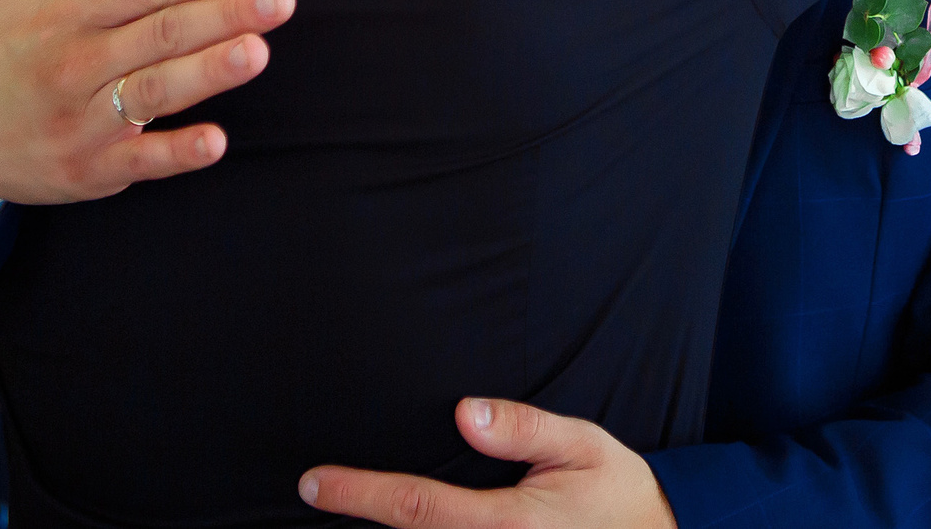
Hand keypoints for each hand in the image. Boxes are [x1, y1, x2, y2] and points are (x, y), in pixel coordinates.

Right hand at [0, 0, 295, 207]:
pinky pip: (138, 160)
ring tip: (257, 50)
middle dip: (224, 14)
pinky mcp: (88, 170)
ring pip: (154, 92)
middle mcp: (75, 63)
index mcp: (65, 12)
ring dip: (208, 72)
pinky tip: (216, 140)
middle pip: (160, 33)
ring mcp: (82, 121)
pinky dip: (176, 152)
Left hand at [301, 399, 675, 528]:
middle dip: (358, 520)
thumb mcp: (582, 446)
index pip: (415, 508)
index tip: (313, 483)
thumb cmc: (617, 492)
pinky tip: (404, 525)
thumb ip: (525, 429)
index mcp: (507, 523)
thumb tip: (467, 413)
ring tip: (345, 507)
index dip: (357, 496)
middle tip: (315, 494)